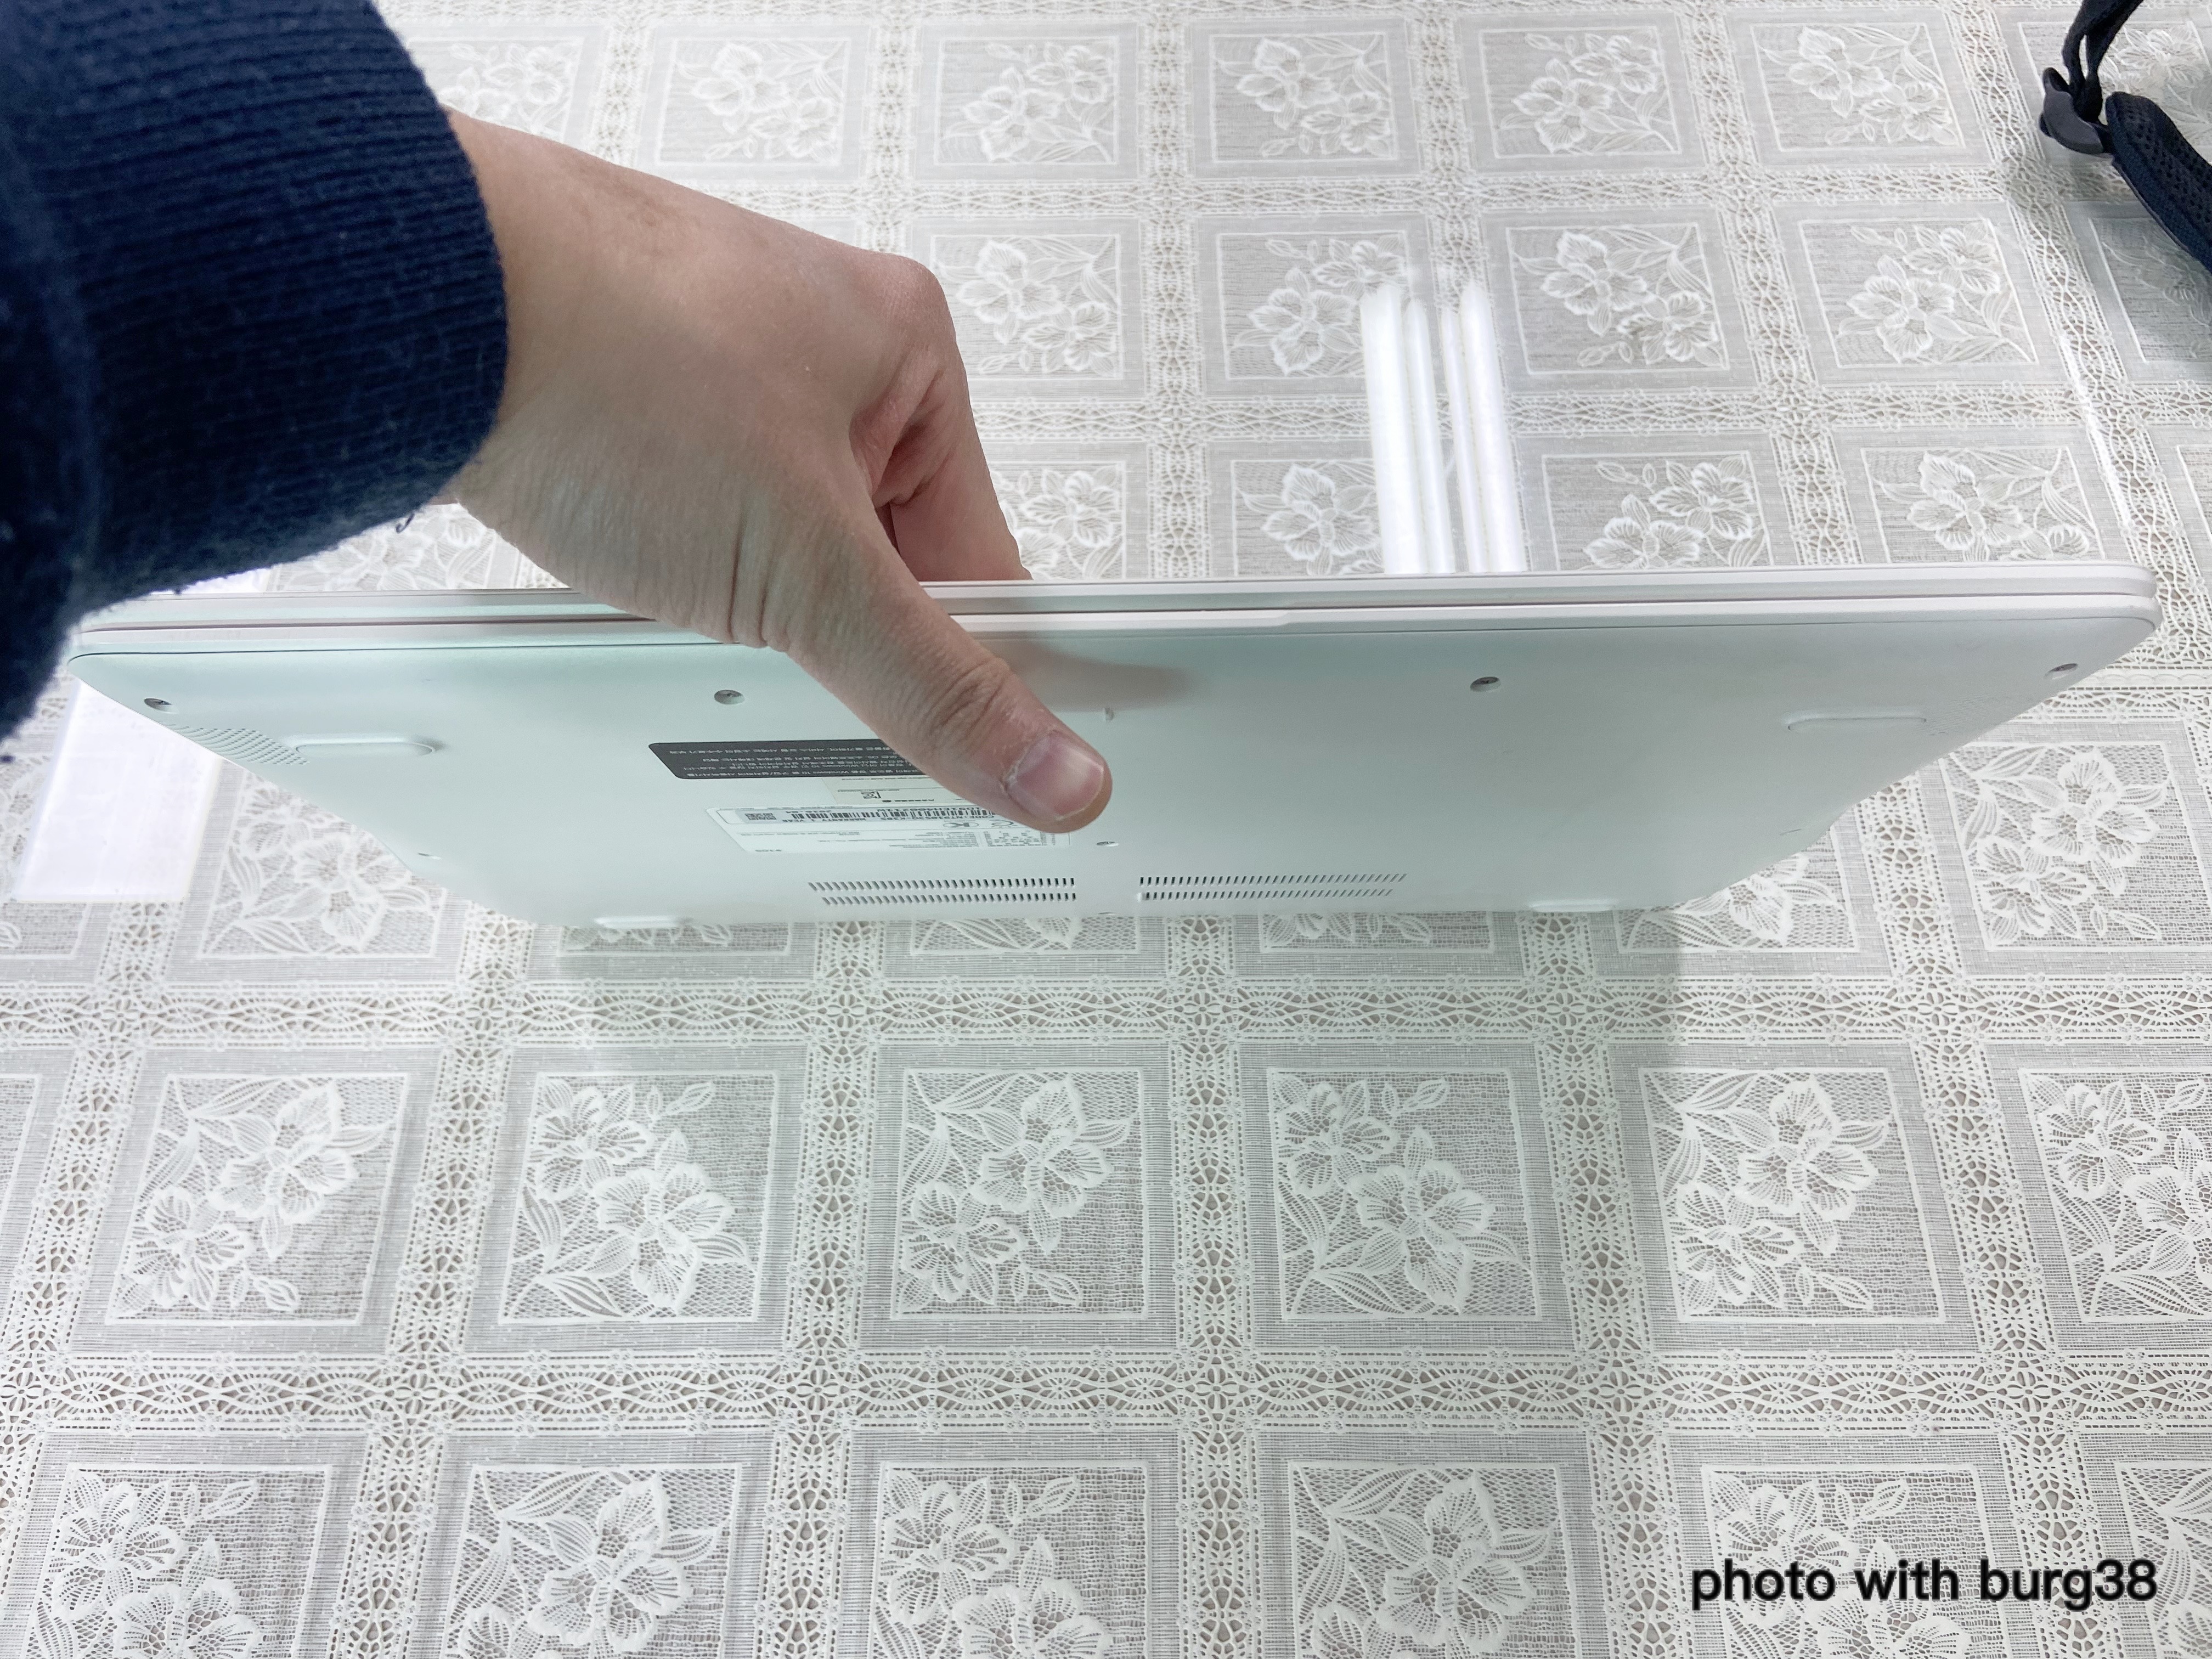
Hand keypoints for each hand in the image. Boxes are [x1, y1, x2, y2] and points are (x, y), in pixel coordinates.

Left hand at [440, 112, 1110, 831]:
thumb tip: (1052, 769)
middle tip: (781, 660)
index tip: (953, 751)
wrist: (408, 300)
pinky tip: (629, 564)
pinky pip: (691, 516)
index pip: (984, 559)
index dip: (965, 667)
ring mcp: (717, 361)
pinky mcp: (628, 390)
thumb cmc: (607, 361)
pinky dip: (668, 563)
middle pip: (877, 560)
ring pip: (778, 545)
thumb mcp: (807, 567)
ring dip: (743, 603)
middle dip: (831, 632)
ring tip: (682, 588)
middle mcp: (820, 343)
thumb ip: (934, 684)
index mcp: (909, 352)